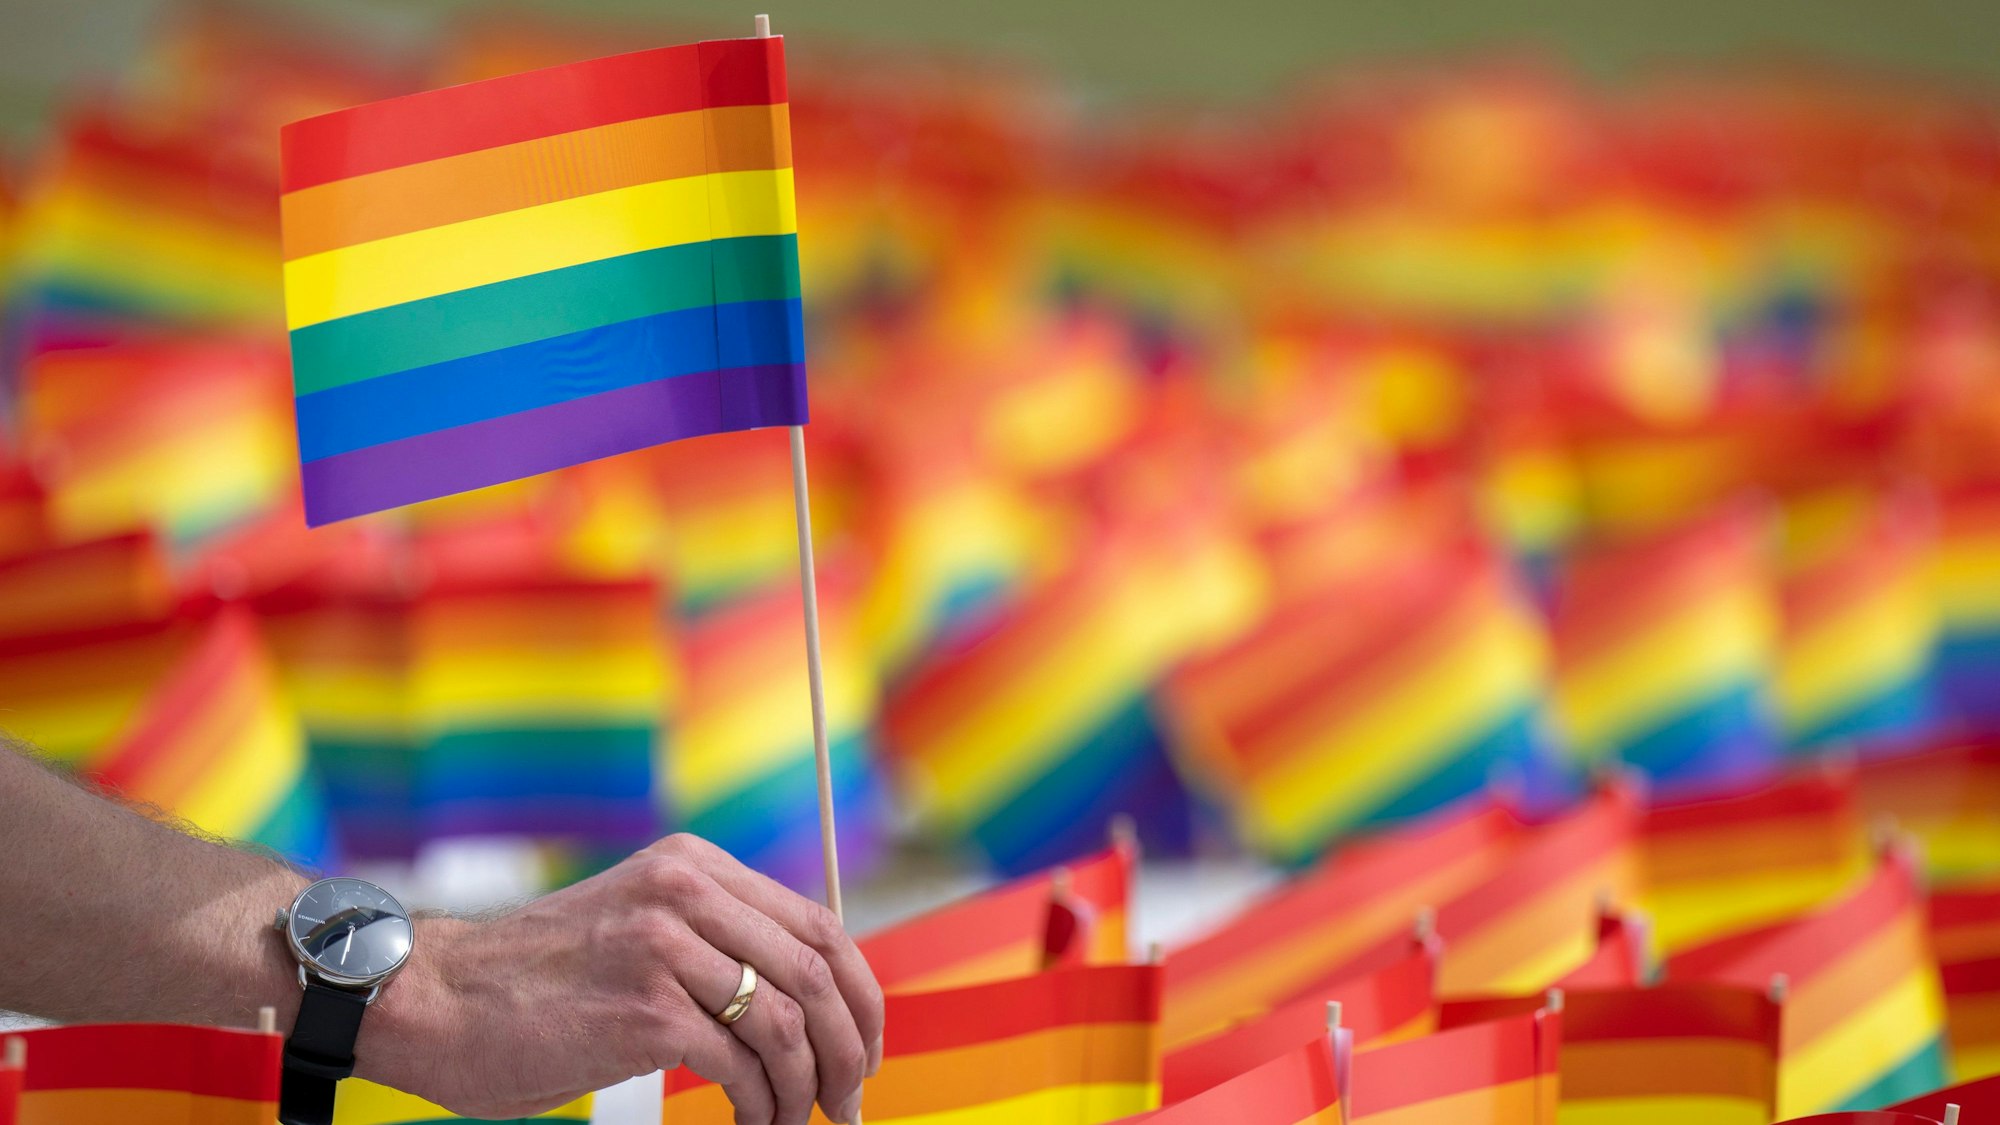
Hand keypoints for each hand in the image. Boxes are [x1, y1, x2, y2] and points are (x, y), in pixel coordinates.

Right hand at [360, 834, 884, 1124]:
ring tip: (797, 1122)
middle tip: (850, 1100)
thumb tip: (808, 1000)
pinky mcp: (646, 1009)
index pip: (819, 924)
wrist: (438, 998)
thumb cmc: (539, 981)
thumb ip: (715, 942)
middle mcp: (686, 892)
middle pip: (818, 970)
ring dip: (807, 1089)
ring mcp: (666, 947)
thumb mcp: (639, 929)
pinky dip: (762, 1107)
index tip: (865, 1046)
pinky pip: (743, 1066)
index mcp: (693, 866)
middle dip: (850, 1046)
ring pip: (788, 1024)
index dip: (859, 993)